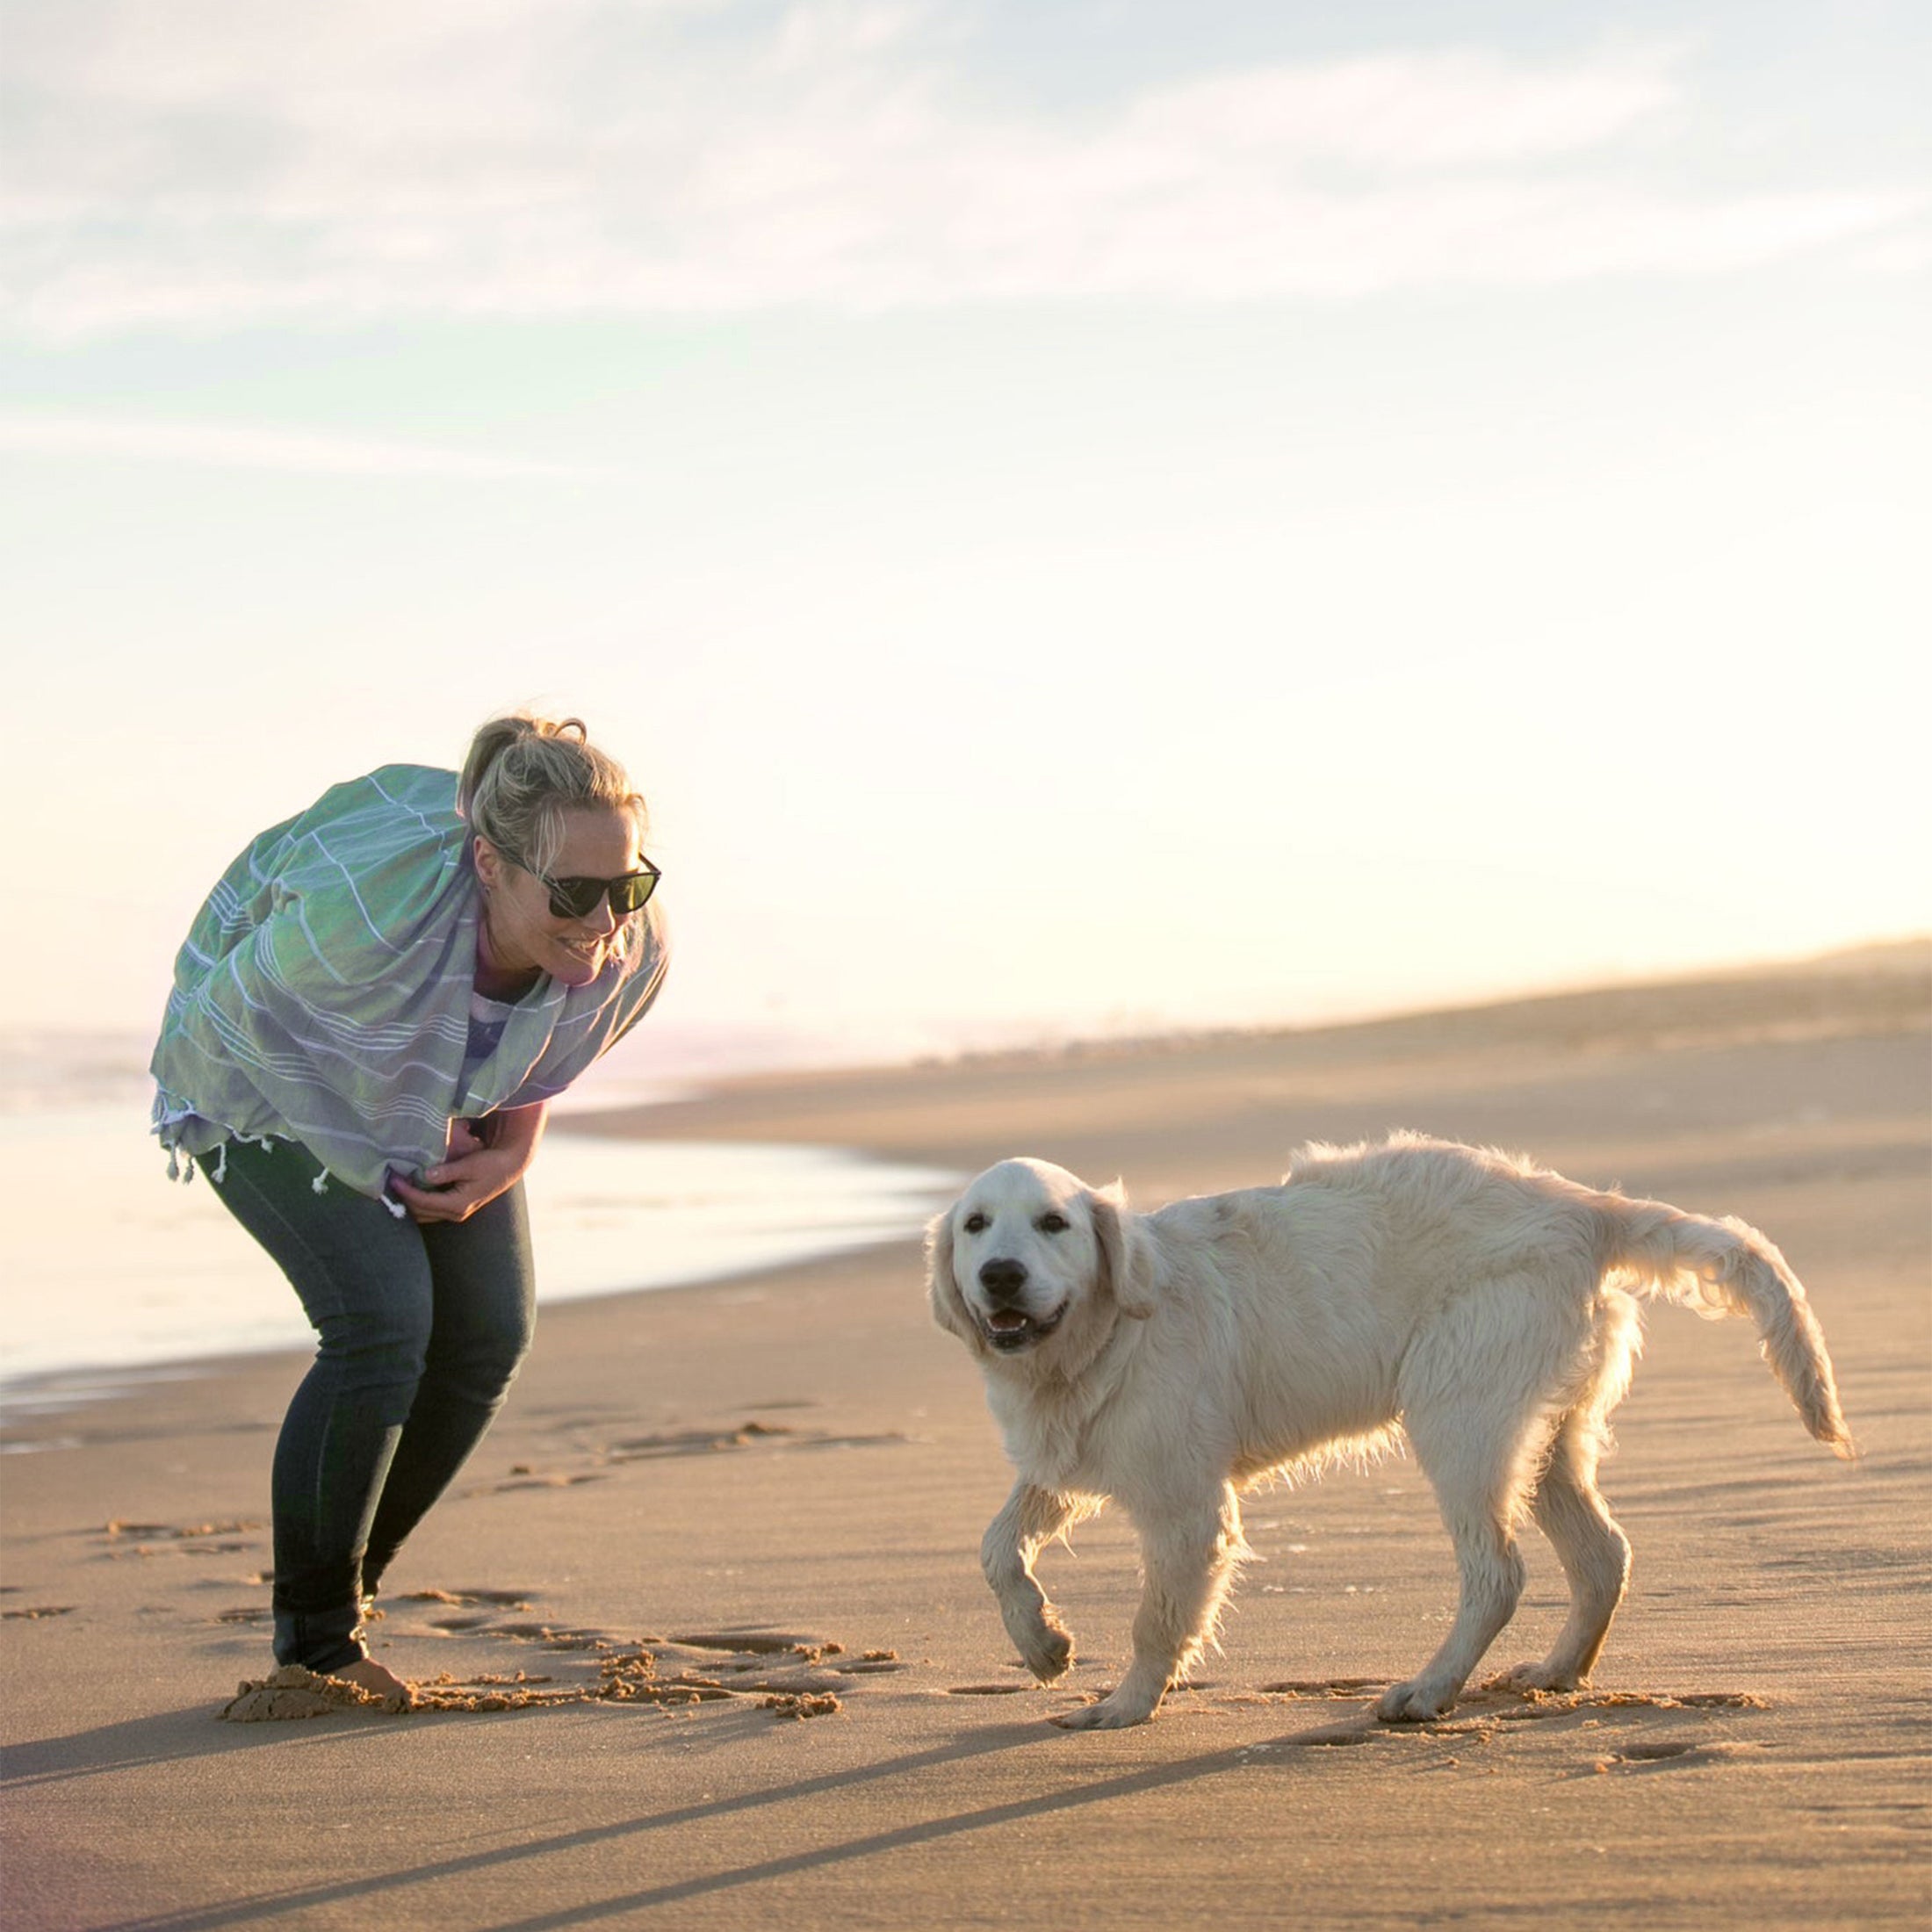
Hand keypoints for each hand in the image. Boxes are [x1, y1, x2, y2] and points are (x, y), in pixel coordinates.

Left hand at [390, 1108, 544, 1223]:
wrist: (509, 1168)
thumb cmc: (491, 1164)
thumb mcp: (470, 1165)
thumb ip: (447, 1171)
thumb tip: (426, 1174)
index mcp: (458, 1204)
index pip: (424, 1202)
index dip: (406, 1192)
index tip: (394, 1179)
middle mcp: (456, 1213)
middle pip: (421, 1212)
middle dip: (404, 1199)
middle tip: (391, 1182)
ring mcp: (457, 1213)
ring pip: (425, 1214)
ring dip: (411, 1202)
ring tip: (399, 1186)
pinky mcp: (457, 1208)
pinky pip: (432, 1210)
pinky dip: (420, 1202)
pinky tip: (413, 1189)